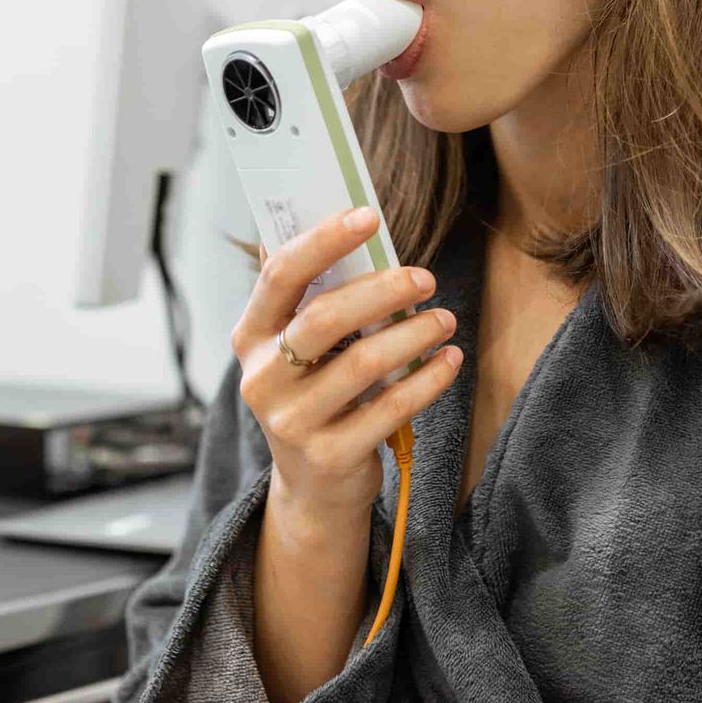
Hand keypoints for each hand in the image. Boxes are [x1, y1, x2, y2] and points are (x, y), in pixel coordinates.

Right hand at [232, 207, 461, 519]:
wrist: (314, 487)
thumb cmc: (316, 394)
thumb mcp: (299, 348)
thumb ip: (315, 296)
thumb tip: (350, 224)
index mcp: (252, 337)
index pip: (280, 276)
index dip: (323, 241)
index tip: (368, 215)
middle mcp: (263, 378)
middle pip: (324, 319)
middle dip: (381, 290)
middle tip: (425, 277)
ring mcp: (292, 422)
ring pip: (363, 364)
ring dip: (413, 333)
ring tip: (445, 319)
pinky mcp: (329, 456)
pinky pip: (390, 409)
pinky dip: (426, 379)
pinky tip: (449, 360)